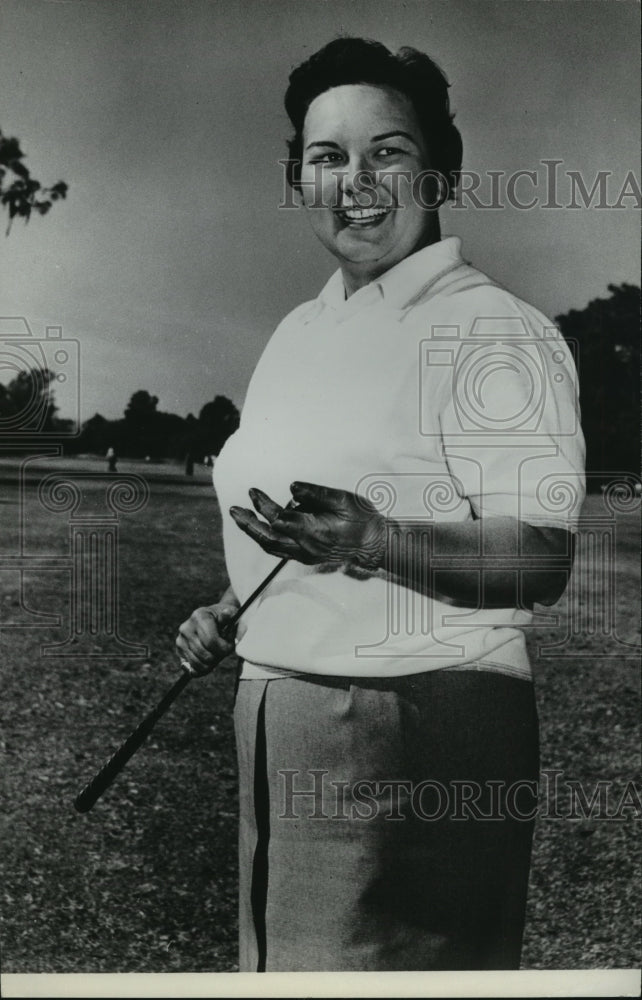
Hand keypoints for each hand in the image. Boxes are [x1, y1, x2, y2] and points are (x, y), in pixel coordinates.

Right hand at [175, 603, 237, 675]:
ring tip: (216, 652)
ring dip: (212, 663)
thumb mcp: (232, 614)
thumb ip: (231, 616)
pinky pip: (191, 669)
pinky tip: (209, 661)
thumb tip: (227, 613)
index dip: (225, 648)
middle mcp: (186, 628)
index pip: (211, 641)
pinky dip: (202, 668)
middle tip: (224, 649)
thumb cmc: (226, 618)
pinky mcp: (179, 650)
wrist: (214, 618)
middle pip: (206, 655)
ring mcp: (180, 640)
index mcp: (199, 617)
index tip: (231, 646)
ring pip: (199, 664)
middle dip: (219, 656)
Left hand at [229, 481, 387, 569]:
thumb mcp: (344, 500)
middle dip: (248, 524)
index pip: (279, 520)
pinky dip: (266, 538)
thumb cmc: (362, 519)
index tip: (253, 491)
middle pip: (268, 539)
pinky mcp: (306, 556)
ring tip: (241, 516)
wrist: (374, 544)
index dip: (263, 505)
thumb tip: (291, 487)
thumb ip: (317, 493)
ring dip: (253, 532)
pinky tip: (259, 527)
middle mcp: (305, 547)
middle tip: (233, 510)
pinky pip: (279, 550)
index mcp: (314, 532)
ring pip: (271, 547)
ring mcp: (305, 554)